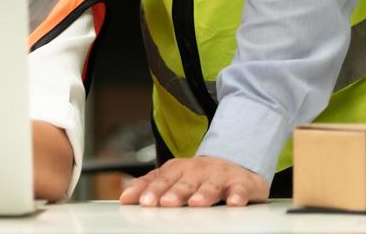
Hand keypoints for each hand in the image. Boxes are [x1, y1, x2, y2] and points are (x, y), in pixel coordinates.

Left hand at [120, 156, 269, 207]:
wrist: (235, 161)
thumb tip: (124, 196)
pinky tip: (233, 203)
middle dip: (174, 192)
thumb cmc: (199, 175)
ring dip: (202, 194)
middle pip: (184, 183)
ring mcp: (219, 176)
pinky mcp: (241, 183)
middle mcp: (198, 170)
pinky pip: (239, 190)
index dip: (151, 190)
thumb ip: (150, 185)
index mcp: (178, 169)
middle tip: (165, 203)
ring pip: (210, 186)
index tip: (142, 202)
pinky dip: (237, 196)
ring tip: (195, 203)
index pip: (161, 180)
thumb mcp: (174, 177)